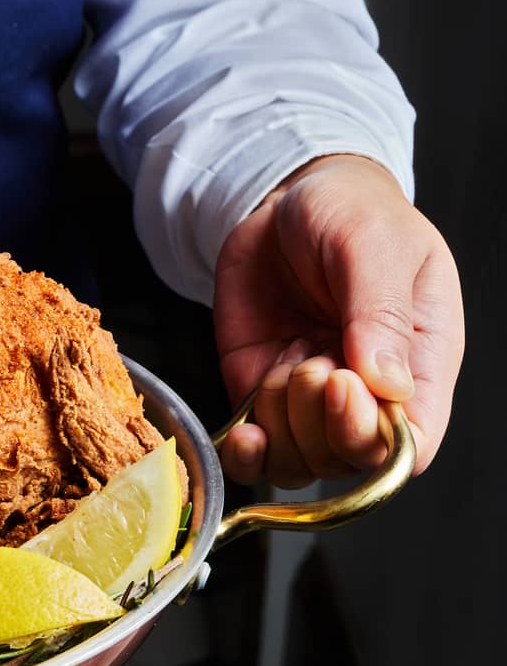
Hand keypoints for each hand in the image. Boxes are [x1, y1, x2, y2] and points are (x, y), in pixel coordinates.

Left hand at [213, 154, 463, 487]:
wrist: (286, 200)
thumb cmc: (350, 212)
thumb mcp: (372, 244)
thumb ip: (381, 312)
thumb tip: (388, 385)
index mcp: (421, 362)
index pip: (413, 443)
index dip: (374, 435)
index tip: (342, 384)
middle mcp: (368, 394)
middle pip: (353, 462)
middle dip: (322, 425)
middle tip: (309, 364)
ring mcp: (311, 400)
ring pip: (302, 464)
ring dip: (283, 428)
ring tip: (284, 363)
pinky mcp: (260, 395)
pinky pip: (257, 454)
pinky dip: (247, 454)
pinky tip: (245, 431)